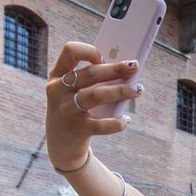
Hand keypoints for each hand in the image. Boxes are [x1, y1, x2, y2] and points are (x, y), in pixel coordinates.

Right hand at [46, 42, 140, 167]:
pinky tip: (125, 120)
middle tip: (134, 67)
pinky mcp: (76, 129)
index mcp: (58, 75)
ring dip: (120, 91)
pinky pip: (100, 125)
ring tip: (138, 90)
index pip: (70, 51)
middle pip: (90, 74)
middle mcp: (57, 90)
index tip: (103, 57)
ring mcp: (65, 110)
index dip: (88, 51)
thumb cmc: (75, 109)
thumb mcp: (74, 91)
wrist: (61, 145)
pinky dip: (116, 122)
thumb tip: (126, 69)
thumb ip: (92, 79)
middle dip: (115, 69)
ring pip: (96, 96)